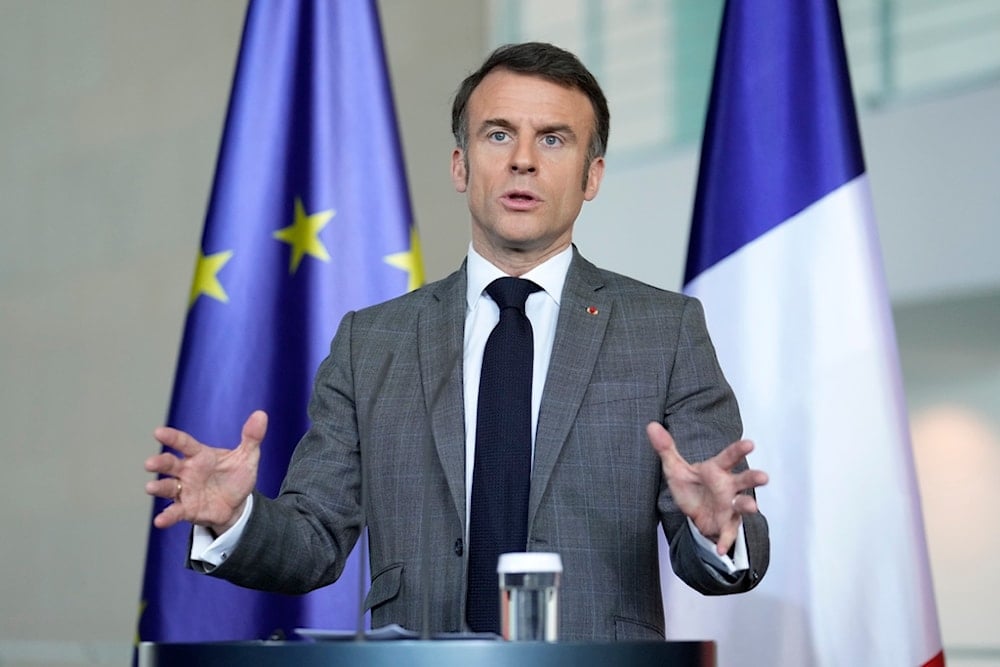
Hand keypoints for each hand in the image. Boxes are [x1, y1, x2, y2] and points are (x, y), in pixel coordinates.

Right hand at [144, 411, 266, 533]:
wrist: (237, 504)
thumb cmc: (236, 476)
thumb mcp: (247, 457)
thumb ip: (252, 437)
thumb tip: (261, 414)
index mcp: (200, 455)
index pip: (184, 443)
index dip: (172, 437)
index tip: (159, 432)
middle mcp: (187, 471)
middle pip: (170, 464)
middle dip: (160, 462)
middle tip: (151, 463)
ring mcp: (185, 490)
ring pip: (167, 487)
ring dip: (158, 487)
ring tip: (151, 487)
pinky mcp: (186, 509)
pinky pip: (174, 511)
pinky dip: (166, 516)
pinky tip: (160, 520)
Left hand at [646, 421, 767, 555]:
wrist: (694, 513)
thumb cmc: (691, 487)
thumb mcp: (675, 469)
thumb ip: (666, 448)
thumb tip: (651, 426)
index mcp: (717, 470)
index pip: (729, 457)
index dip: (739, 450)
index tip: (750, 444)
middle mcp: (728, 487)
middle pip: (744, 480)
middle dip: (753, 478)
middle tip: (763, 477)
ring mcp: (730, 506)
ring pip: (742, 504)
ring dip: (748, 505)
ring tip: (752, 507)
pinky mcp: (726, 524)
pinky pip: (728, 533)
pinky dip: (726, 540)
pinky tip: (722, 548)